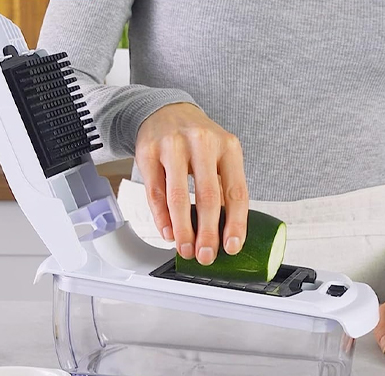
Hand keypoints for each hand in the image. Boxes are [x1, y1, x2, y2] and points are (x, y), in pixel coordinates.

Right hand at [136, 102, 248, 264]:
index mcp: (228, 146)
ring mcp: (173, 145)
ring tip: (185, 248)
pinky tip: (167, 232)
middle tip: (206, 255)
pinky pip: (155, 192)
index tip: (231, 247)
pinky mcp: (148, 151)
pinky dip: (161, 217)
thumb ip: (223, 187)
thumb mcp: (219, 155)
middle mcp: (202, 142)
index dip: (235, 223)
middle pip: (208, 197)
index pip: (236, 191)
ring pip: (178, 197)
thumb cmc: (197, 140)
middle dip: (207, 233)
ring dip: (182, 229)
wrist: (166, 111)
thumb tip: (224, 233)